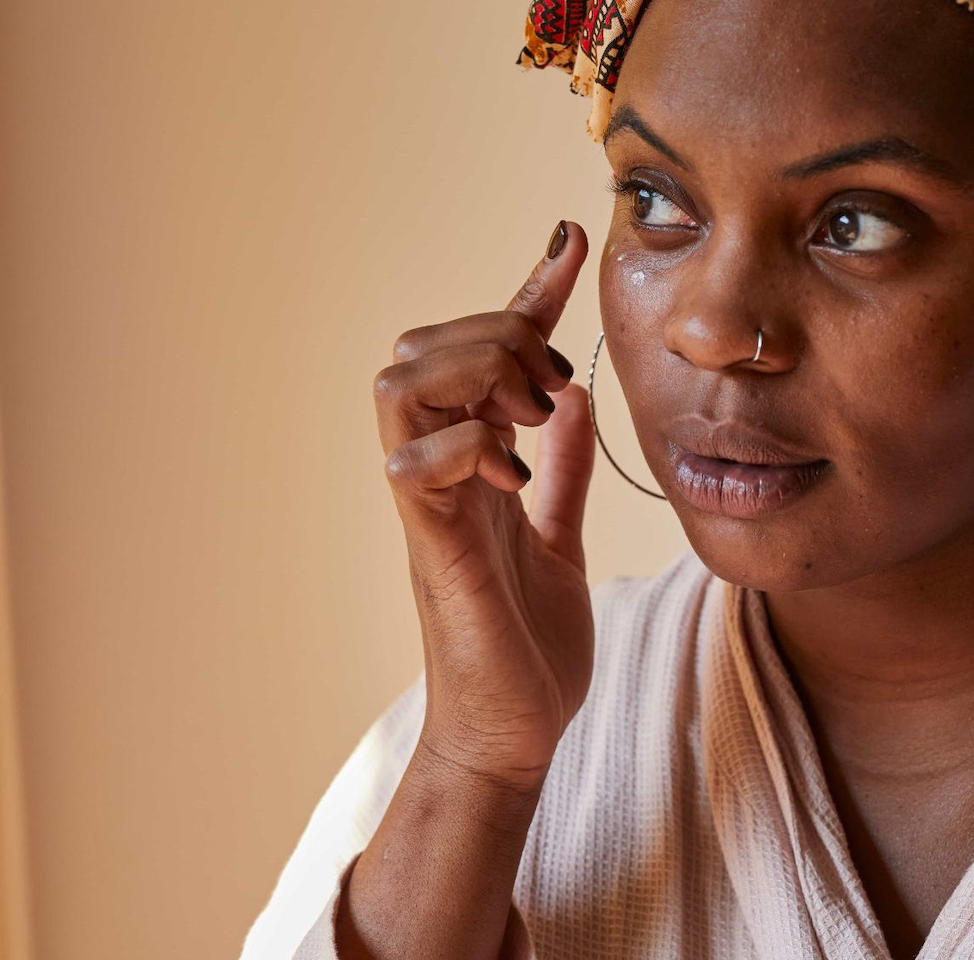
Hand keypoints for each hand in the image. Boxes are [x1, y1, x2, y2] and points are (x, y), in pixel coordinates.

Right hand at [373, 221, 594, 793]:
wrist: (514, 732)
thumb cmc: (526, 642)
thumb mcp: (558, 535)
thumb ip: (557, 467)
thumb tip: (573, 397)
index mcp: (474, 461)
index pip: (489, 353)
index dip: (527, 290)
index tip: (570, 242)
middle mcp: (440, 470)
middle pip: (420, 346)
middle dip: (493, 332)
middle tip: (549, 379)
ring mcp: (428, 504)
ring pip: (400, 386)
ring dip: (471, 375)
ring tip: (526, 410)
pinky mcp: (430, 546)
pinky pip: (414, 464)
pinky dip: (467, 447)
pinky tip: (513, 473)